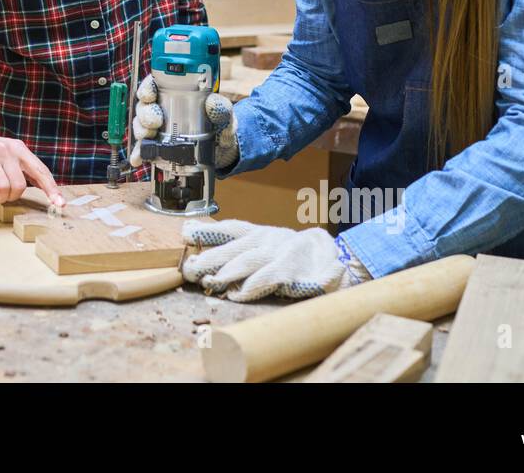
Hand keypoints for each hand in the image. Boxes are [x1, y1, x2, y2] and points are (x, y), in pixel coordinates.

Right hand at [0, 126, 64, 207]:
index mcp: (19, 148)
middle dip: (14, 196)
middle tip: (6, 195)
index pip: (40, 170)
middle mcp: (7, 150)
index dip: (52, 188)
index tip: (60, 203)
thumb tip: (45, 188)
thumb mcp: (8, 153)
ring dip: (1, 197)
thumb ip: (24, 168)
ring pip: (4, 187)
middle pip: (20, 185)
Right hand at [129, 75, 237, 168]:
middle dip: (146, 112)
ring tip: (149, 136)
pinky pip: (144, 148)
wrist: (223, 153)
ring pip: (141, 125)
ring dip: (141, 130)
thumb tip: (213, 102)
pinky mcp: (158, 147)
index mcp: (177, 95)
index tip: (150, 94)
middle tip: (155, 120)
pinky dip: (139, 153)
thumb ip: (222, 109)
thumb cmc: (222, 128)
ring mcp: (159, 129)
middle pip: (145, 105)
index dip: (148, 87)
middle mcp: (163, 110)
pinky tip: (138, 158)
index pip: (155, 85)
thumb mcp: (226, 116)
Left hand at [180, 220, 371, 301]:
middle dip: (213, 259)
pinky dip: (256, 285)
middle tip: (193, 269)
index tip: (186, 233)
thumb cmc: (293, 254)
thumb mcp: (266, 243)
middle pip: (236, 249)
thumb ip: (234, 242)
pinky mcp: (296, 274)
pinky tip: (240, 293)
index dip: (209, 232)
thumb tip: (190, 232)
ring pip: (253, 263)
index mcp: (261, 235)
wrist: (338, 261)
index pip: (232, 229)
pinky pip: (273, 278)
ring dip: (231, 272)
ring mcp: (283, 257)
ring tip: (213, 281)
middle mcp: (270, 243)